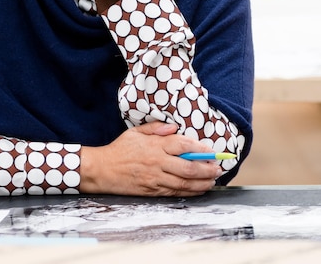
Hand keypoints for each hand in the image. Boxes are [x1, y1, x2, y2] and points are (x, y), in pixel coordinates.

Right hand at [78, 122, 221, 196]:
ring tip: (213, 181)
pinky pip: (174, 193)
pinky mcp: (152, 191)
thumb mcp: (135, 132)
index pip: (183, 145)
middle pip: (188, 167)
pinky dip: (189, 192)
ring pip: (184, 183)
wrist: (101, 170)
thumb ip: (155, 128)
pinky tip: (198, 190)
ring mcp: (155, 179)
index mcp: (155, 146)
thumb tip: (174, 128)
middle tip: (218, 168)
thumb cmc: (119, 150)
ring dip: (202, 183)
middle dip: (207, 169)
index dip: (200, 148)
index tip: (210, 150)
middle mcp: (157, 163)